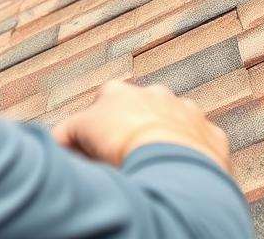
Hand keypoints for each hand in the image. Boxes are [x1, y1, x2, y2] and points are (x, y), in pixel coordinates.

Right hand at [52, 80, 231, 173]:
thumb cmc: (122, 144)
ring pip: (173, 123)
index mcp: (119, 91)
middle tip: (124, 159)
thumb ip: (65, 132)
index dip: (94, 130)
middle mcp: (155, 94)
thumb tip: (52, 140)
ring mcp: (186, 111)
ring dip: (164, 140)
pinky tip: (181, 171)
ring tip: (154, 166)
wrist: (170, 161)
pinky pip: (201, 143)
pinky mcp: (210, 134)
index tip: (93, 151)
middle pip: (138, 112)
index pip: (100, 106)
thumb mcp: (80, 133)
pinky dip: (192, 156)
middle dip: (132, 131)